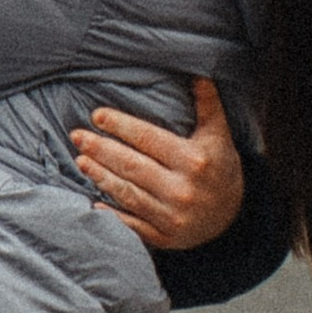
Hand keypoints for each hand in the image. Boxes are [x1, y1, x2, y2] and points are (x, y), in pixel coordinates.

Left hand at [71, 78, 244, 254]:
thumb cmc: (220, 168)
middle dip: (102, 150)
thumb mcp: (219, 135)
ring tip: (81, 160)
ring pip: (128, 194)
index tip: (97, 115)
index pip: (149, 139)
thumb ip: (208, 105)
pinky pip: (133, 224)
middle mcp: (182, 190)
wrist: (234, 217)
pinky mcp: (164, 237)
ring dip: (101, 177)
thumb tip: (200, 74)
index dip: (121, 126)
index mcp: (194, 161)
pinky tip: (94, 203)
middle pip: (133, 166)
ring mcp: (172, 216)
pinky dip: (113, 215)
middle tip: (77, 136)